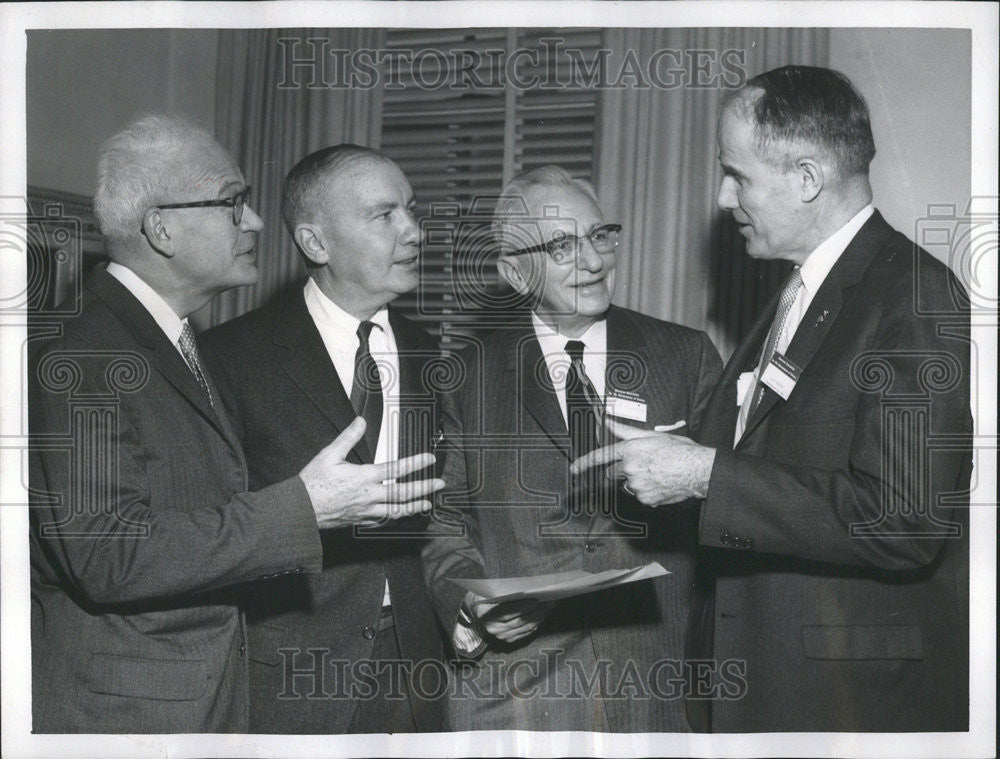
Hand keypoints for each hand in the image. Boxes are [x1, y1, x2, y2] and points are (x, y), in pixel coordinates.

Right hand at [299, 417, 445, 528]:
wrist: (300, 511)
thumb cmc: (312, 483)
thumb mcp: (328, 455)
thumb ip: (348, 437)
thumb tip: (361, 421)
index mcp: (363, 477)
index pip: (396, 468)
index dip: (415, 463)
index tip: (429, 458)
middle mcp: (369, 495)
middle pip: (402, 492)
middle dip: (424, 487)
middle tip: (440, 484)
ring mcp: (366, 511)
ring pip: (396, 510)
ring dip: (414, 506)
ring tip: (428, 503)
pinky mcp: (360, 520)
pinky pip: (383, 520)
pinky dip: (395, 517)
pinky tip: (400, 515)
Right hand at [465, 592, 554, 643]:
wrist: (476, 609)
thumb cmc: (484, 595)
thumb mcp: (489, 590)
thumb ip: (504, 591)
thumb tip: (525, 589)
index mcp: (485, 614)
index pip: (506, 612)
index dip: (522, 606)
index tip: (536, 600)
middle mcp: (493, 628)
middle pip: (519, 621)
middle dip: (537, 611)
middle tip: (550, 601)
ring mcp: (501, 635)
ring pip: (525, 627)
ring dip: (541, 616)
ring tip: (551, 606)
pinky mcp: (508, 639)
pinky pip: (527, 632)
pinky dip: (537, 623)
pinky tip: (544, 614)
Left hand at [570, 419, 715, 505]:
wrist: (697, 470)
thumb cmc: (679, 450)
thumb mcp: (651, 435)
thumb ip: (625, 430)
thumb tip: (606, 420)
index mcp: (630, 450)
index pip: (600, 457)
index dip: (584, 463)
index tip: (574, 469)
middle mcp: (630, 468)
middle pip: (613, 473)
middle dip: (620, 470)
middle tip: (641, 466)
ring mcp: (637, 485)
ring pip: (628, 485)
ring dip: (636, 481)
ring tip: (656, 473)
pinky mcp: (645, 498)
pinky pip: (640, 496)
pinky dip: (647, 491)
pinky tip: (660, 483)